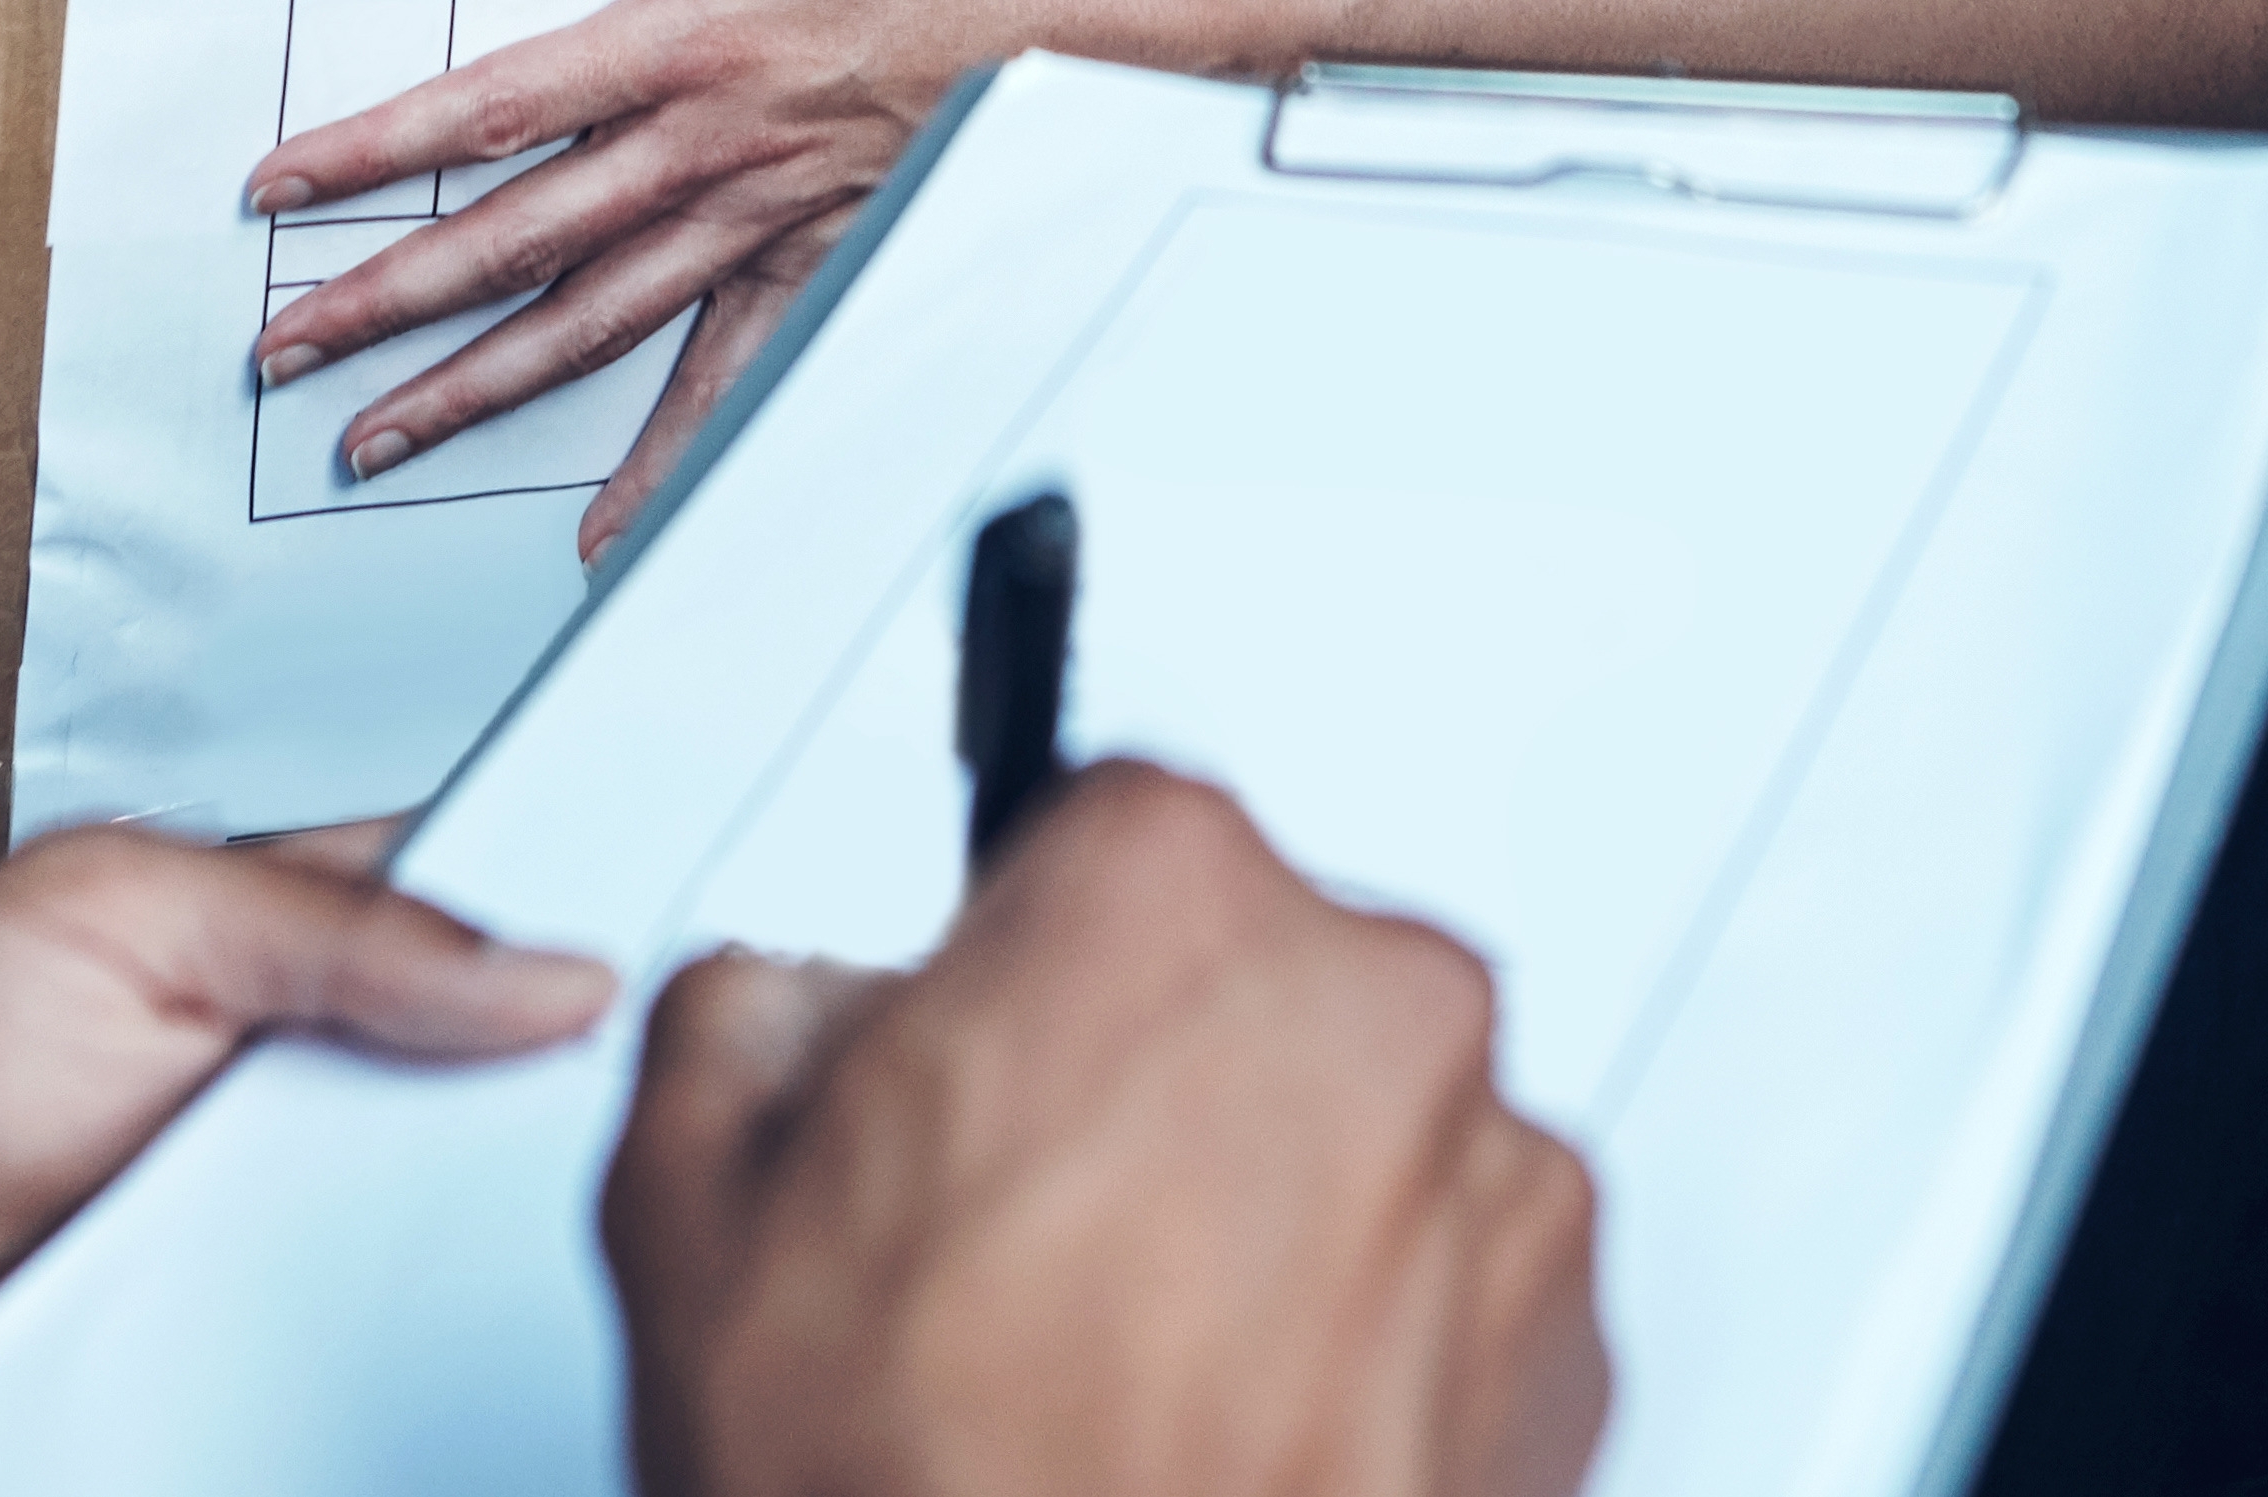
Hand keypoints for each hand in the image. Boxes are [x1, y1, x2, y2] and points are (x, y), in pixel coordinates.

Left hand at [0, 824, 612, 1455]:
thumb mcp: (115, 908)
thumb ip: (329, 918)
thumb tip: (539, 965)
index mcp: (285, 959)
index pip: (477, 934)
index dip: (567, 948)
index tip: (651, 970)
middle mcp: (298, 1105)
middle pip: (488, 1110)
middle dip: (528, 1116)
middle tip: (562, 1123)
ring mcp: (280, 1247)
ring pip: (447, 1251)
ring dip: (459, 1245)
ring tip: (443, 1232)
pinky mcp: (253, 1367)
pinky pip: (370, 1372)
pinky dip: (389, 1365)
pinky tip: (387, 1342)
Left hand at [243, 0, 1275, 520]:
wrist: (1117, 15)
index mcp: (695, 37)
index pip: (495, 105)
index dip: (377, 150)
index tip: (282, 190)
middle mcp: (714, 150)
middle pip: (518, 241)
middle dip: (387, 298)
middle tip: (281, 350)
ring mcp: (767, 224)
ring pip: (593, 324)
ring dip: (476, 387)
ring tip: (377, 440)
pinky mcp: (824, 263)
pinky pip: (728, 381)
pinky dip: (664, 463)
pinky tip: (601, 527)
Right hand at [598, 767, 1608, 1496]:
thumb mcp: (691, 1205)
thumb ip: (756, 1014)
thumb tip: (808, 1006)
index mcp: (1163, 894)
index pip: (1103, 833)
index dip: (1024, 967)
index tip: (992, 1064)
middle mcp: (1369, 998)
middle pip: (1258, 980)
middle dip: (1167, 1085)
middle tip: (1046, 1257)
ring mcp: (1497, 1178)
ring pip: (1370, 1139)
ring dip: (1283, 1221)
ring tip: (1142, 1383)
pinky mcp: (1577, 1346)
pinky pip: (1466, 1293)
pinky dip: (1382, 1353)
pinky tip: (1245, 1443)